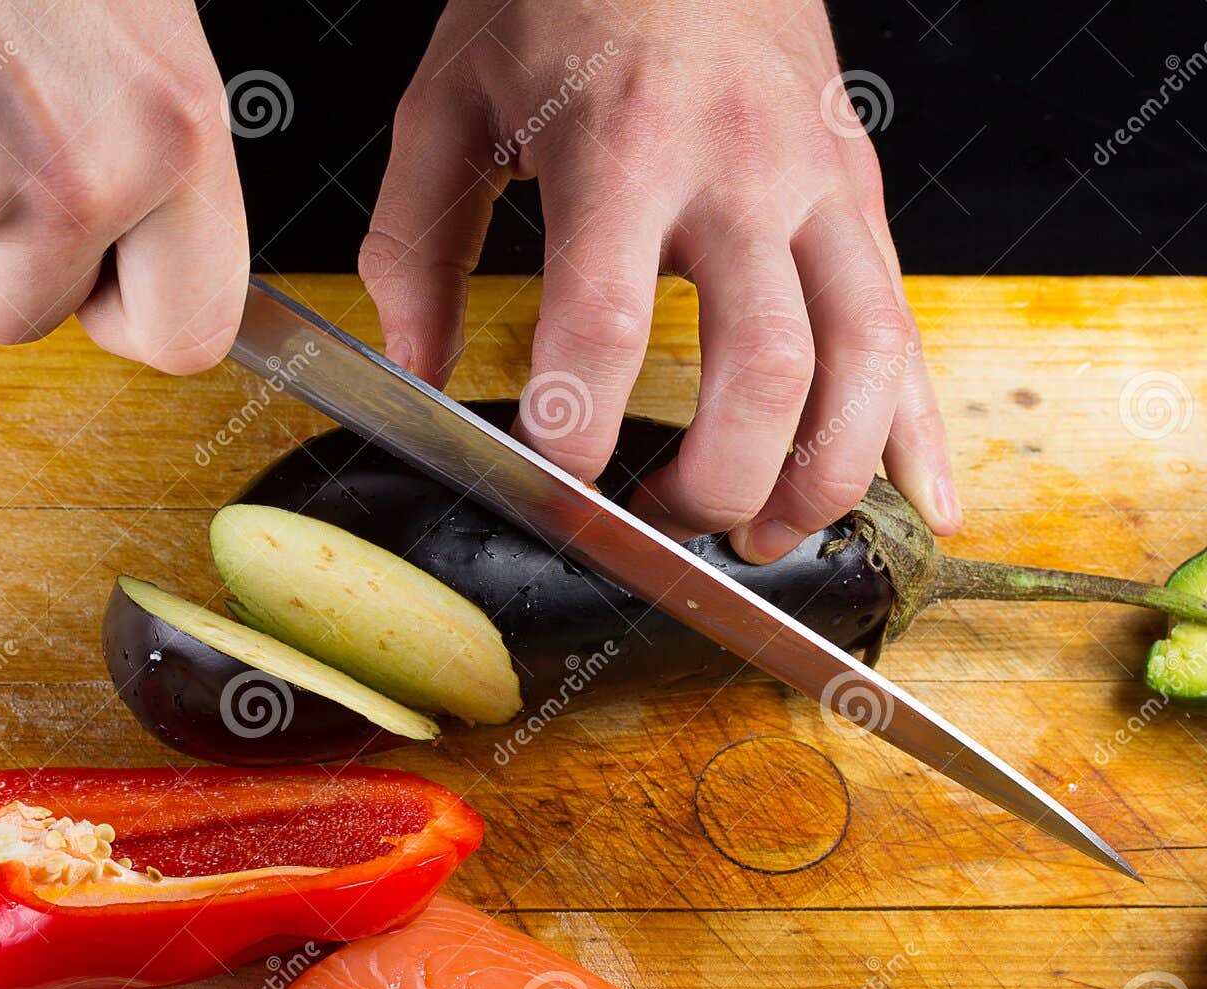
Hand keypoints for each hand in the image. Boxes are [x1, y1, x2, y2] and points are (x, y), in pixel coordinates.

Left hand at [360, 0, 958, 561]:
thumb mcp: (452, 99)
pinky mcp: (859, 192)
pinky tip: (921, 496)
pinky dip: (920, 425)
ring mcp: (819, 183)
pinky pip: (907, 323)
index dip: (576, 426)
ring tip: (766, 540)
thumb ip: (417, 241)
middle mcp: (742, 171)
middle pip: (764, 366)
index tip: (548, 484)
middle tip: (658, 525)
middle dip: (717, 480)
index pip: (606, 321)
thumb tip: (414, 368)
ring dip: (825, 475)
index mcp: (624, 147)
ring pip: (864, 359)